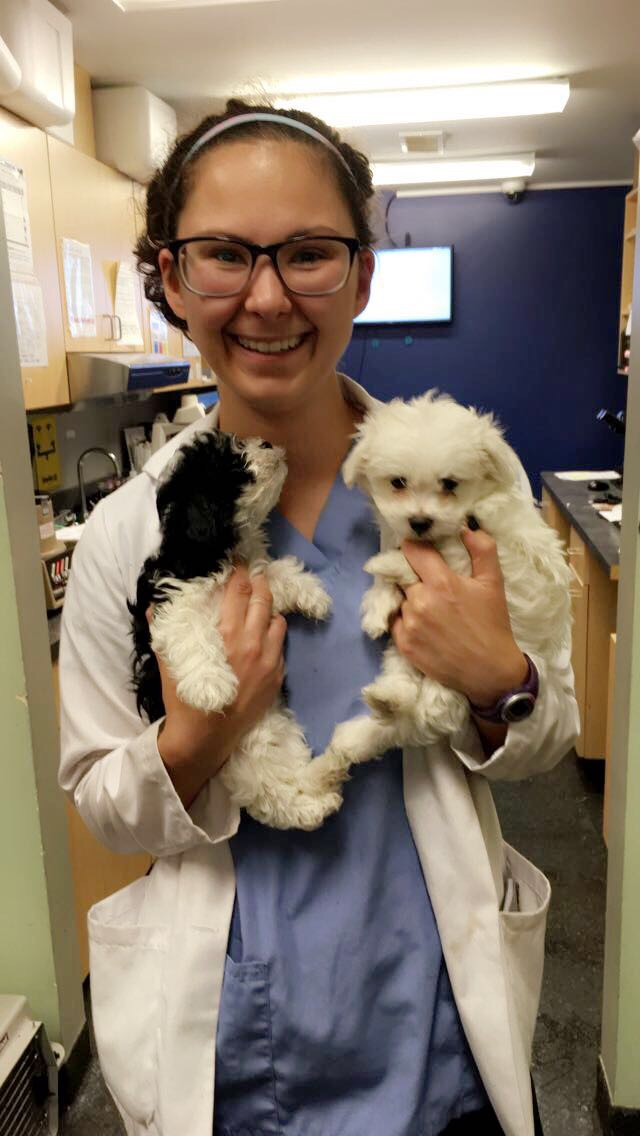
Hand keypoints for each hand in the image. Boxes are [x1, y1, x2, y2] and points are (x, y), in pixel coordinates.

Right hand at [155, 565, 286, 806]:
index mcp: (227, 635)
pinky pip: (281, 648)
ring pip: (278, 622)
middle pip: (264, 600)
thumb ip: (165, 630)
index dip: (240, 572)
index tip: (238, 562)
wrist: (204, 740)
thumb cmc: (184, 700)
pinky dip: (274, 637)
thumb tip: (155, 605)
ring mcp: (269, 662)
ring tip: (260, 606)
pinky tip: (264, 637)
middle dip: (259, 582)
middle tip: (254, 573)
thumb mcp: (170, 662)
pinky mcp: (276, 678)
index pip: (239, 592)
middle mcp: (253, 643)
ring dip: (269, 610)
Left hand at [390, 526, 527, 707]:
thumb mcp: (493, 583)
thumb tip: (466, 527)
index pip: (413, 551)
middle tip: (428, 583)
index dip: (414, 547)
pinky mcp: (403, 644)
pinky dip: (404, 618)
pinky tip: (421, 623)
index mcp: (441, 583)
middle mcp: (420, 601)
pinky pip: (395, 620)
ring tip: (428, 607)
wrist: (490, 672)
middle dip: (414, 576)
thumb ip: (483, 549)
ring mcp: (409, 624)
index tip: (418, 550)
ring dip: (409, 598)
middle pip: (404, 576)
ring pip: (400, 599)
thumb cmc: (492, 624)